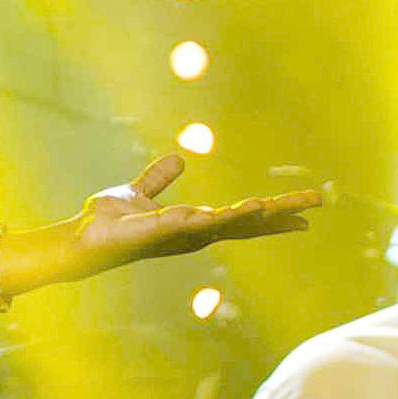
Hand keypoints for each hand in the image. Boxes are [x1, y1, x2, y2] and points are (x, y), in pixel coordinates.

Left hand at [40, 153, 326, 282]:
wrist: (79, 238)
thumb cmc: (107, 223)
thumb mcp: (139, 193)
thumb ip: (158, 179)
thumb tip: (177, 160)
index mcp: (196, 224)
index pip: (244, 219)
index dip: (275, 216)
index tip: (307, 215)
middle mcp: (194, 233)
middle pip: (249, 224)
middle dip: (283, 215)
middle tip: (318, 204)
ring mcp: (181, 234)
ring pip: (229, 223)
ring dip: (257, 214)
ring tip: (284, 205)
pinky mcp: (162, 231)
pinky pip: (196, 222)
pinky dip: (219, 217)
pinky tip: (243, 209)